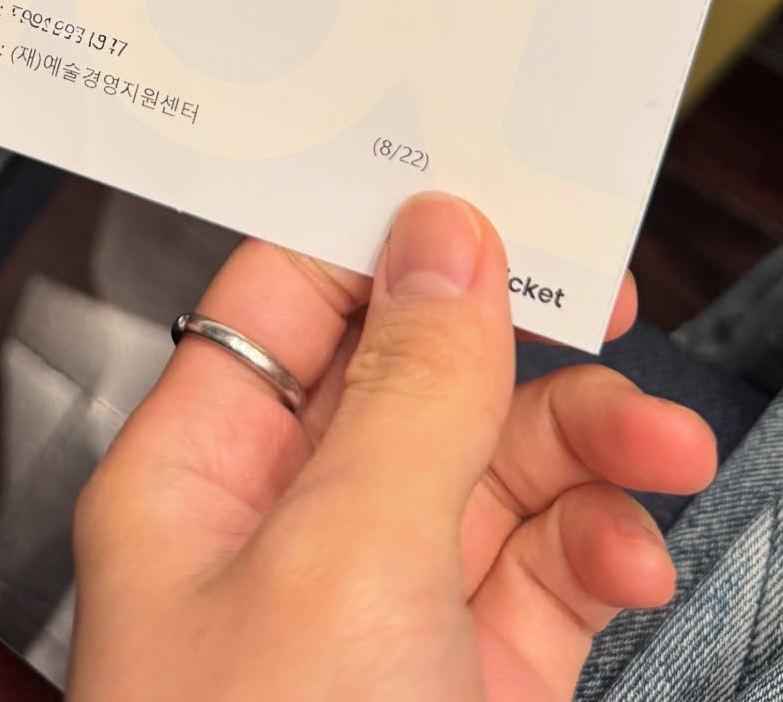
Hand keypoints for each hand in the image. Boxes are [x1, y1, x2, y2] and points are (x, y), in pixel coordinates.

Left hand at [71, 196, 715, 701]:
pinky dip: (594, 552)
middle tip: (606, 301)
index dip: (383, 242)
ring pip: (489, 475)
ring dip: (582, 449)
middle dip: (513, 348)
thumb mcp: (343, 561)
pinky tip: (628, 554)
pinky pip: (537, 576)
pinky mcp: (460, 684)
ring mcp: (376, 613)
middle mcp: (277, 532)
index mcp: (195, 475)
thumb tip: (442, 236)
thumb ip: (405, 391)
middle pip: (406, 380)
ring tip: (659, 449)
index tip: (487, 201)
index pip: (283, 302)